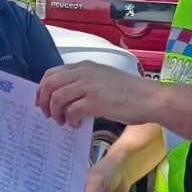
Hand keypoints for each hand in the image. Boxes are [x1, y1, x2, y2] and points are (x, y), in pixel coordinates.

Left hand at [36, 62, 157, 127]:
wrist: (150, 97)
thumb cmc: (130, 92)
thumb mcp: (103, 78)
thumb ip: (85, 83)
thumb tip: (66, 97)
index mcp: (85, 66)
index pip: (52, 73)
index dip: (42, 89)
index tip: (42, 102)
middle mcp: (85, 72)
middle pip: (50, 84)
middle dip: (44, 102)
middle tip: (49, 115)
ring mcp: (90, 85)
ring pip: (57, 97)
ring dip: (56, 113)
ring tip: (63, 122)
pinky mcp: (96, 101)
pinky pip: (72, 111)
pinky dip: (70, 120)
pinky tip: (77, 125)